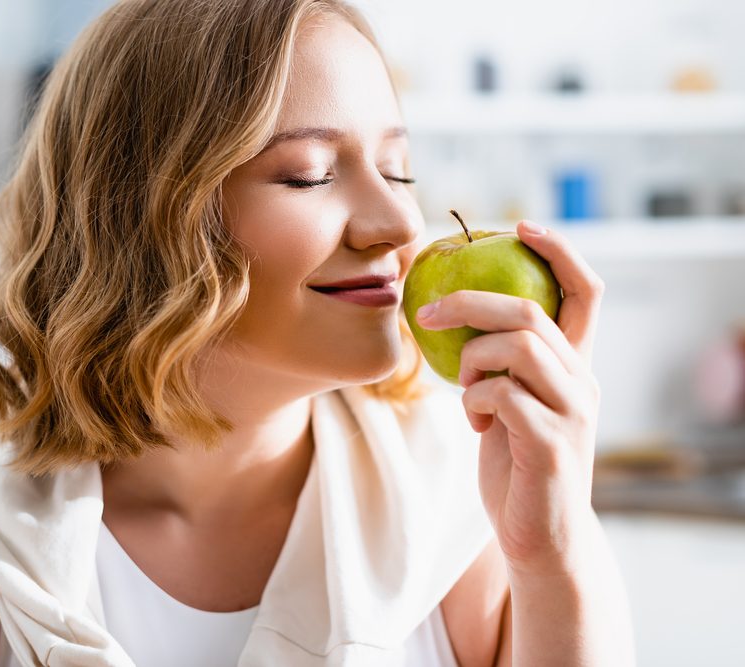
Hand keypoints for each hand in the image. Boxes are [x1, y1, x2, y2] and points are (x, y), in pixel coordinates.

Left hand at [416, 220, 605, 576]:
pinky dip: (473, 401)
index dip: (558, 251)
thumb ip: (501, 362)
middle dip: (469, 302)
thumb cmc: (515, 462)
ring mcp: (573, 412)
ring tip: (465, 389)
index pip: (585, 291)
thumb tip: (452, 312)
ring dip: (471, 361)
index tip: (520, 227)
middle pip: (529, 311)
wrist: (538, 535)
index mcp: (576, 365)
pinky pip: (501, 396)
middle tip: (426, 313)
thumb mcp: (510, 400)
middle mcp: (583, 381)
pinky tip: (474, 423)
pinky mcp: (551, 444)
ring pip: (517, 347)